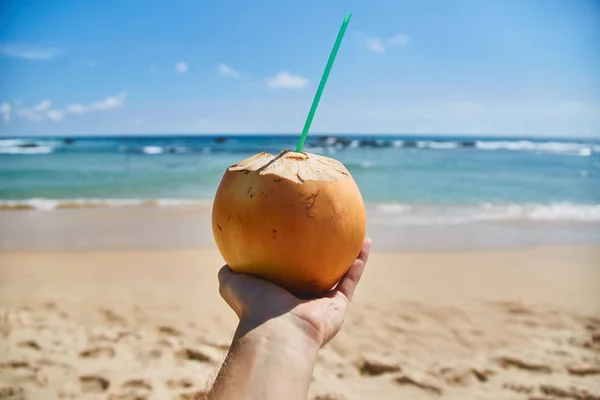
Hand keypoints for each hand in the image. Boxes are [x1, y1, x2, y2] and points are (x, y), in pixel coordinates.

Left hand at [218, 238, 371, 347]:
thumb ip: (229, 273)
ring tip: (358, 234)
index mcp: (280, 297)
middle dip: (324, 257)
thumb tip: (226, 260)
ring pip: (339, 275)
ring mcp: (321, 305)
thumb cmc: (253, 307)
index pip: (288, 273)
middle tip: (329, 233)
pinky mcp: (337, 307)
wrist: (276, 332)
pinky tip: (365, 242)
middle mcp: (302, 301)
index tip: (298, 236)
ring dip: (350, 257)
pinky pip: (351, 280)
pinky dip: (359, 262)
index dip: (294, 256)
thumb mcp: (232, 284)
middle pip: (316, 274)